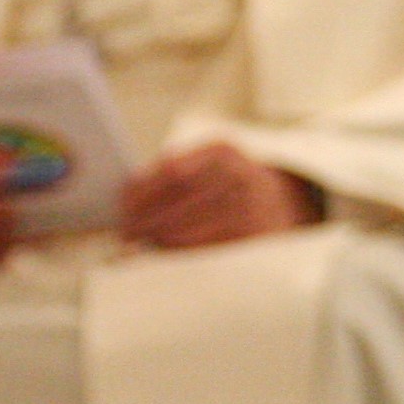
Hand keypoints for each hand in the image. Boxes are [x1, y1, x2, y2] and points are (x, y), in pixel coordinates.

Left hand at [117, 143, 323, 250]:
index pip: (173, 171)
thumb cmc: (227, 185)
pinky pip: (208, 248)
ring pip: (191, 227)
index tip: (123, 204)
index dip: (143, 190)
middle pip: (180, 200)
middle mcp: (240, 175)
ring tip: (137, 244)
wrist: (281, 204)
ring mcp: (250, 208)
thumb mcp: (208, 165)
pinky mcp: (253, 237)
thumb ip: (172, 173)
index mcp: (222, 151)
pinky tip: (165, 252)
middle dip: (146, 218)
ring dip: (159, 238)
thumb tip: (128, 196)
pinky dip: (181, 251)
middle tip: (124, 231)